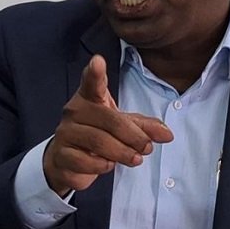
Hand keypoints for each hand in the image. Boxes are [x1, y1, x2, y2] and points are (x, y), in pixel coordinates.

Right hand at [42, 54, 172, 195]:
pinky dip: (102, 167)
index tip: (98, 61)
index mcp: (90, 98)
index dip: (95, 72)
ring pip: (98, 142)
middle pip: (109, 120)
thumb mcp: (122, 127)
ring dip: (122, 153)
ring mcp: (65, 133)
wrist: (67, 160)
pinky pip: (85, 162)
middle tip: (147, 148)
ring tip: (135, 159)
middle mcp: (74, 112)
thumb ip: (144, 128)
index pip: (92, 82)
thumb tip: (168, 135)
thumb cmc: (98, 135)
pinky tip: (108, 165)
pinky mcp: (61, 155)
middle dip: (133, 136)